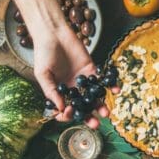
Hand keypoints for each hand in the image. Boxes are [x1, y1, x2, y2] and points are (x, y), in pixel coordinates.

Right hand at [14, 0, 107, 124]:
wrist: (53, 34)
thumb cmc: (43, 54)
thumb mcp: (43, 74)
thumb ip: (51, 91)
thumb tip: (60, 109)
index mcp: (60, 93)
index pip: (66, 109)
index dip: (69, 115)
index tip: (70, 114)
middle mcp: (73, 89)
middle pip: (83, 107)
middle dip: (89, 117)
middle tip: (95, 124)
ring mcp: (83, 80)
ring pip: (94, 97)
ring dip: (101, 105)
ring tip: (106, 113)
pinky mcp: (93, 69)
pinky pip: (102, 80)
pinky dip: (110, 86)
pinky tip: (116, 91)